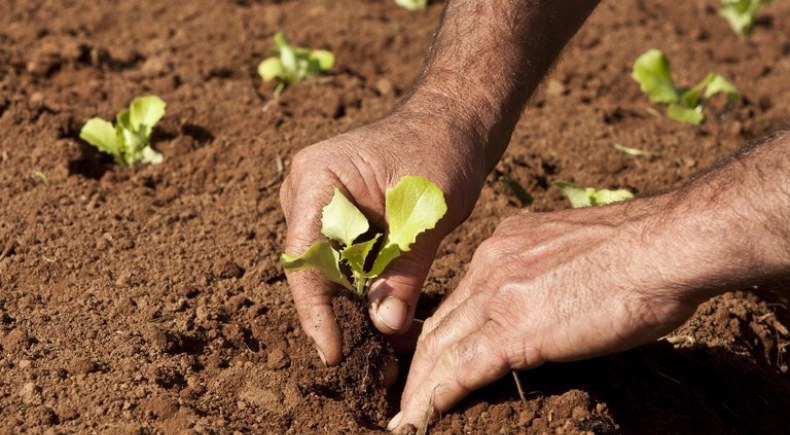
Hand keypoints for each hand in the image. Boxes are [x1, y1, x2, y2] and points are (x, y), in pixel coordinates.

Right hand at [279, 109, 486, 364]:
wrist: (454, 122)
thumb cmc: (442, 150)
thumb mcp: (428, 213)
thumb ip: (405, 270)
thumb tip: (384, 326)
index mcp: (316, 179)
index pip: (303, 257)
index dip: (315, 311)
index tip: (332, 352)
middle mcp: (305, 192)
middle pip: (312, 269)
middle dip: (339, 314)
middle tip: (373, 360)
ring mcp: (317, 204)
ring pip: (328, 271)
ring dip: (356, 305)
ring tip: (388, 343)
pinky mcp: (337, 218)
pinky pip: (344, 262)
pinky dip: (367, 288)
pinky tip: (390, 314)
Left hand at [391, 196, 709, 428]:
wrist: (663, 247)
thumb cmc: (640, 251)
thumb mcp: (574, 252)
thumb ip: (546, 273)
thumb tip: (550, 299)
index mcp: (504, 246)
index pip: (460, 299)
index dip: (441, 333)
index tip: (432, 358)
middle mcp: (490, 265)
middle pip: (440, 323)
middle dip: (419, 364)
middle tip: (406, 395)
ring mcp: (499, 295)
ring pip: (442, 348)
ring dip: (421, 387)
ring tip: (407, 417)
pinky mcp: (515, 329)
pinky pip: (463, 369)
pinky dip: (438, 397)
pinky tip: (422, 418)